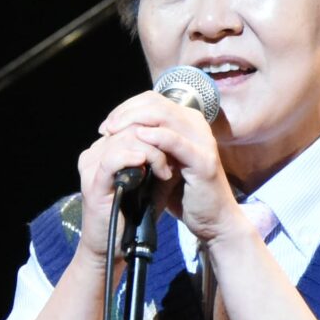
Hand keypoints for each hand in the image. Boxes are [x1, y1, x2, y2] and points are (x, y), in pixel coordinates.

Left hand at [74, 88, 253, 256]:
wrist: (212, 219)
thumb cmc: (183, 192)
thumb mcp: (162, 161)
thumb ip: (148, 143)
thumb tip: (116, 130)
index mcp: (187, 121)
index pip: (152, 100)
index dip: (126, 107)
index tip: (107, 125)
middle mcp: (197, 124)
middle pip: (156, 103)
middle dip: (126, 112)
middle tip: (107, 128)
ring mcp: (202, 140)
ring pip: (164, 115)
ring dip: (135, 121)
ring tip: (115, 132)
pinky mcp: (204, 160)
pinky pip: (176, 141)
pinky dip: (156, 137)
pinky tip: (139, 138)